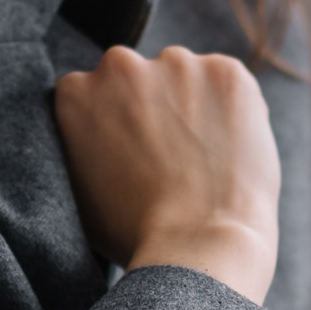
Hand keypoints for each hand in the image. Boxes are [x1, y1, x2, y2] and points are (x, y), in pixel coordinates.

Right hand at [53, 45, 280, 304]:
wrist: (196, 246)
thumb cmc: (134, 235)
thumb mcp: (77, 193)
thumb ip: (79, 148)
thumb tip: (93, 139)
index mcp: (75, 92)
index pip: (96, 95)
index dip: (119, 127)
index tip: (134, 154)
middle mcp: (118, 65)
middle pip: (140, 80)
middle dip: (154, 109)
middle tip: (173, 160)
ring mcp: (176, 63)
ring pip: (187, 80)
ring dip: (195, 107)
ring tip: (206, 162)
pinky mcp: (226, 72)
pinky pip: (230, 86)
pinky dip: (235, 111)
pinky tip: (232, 154)